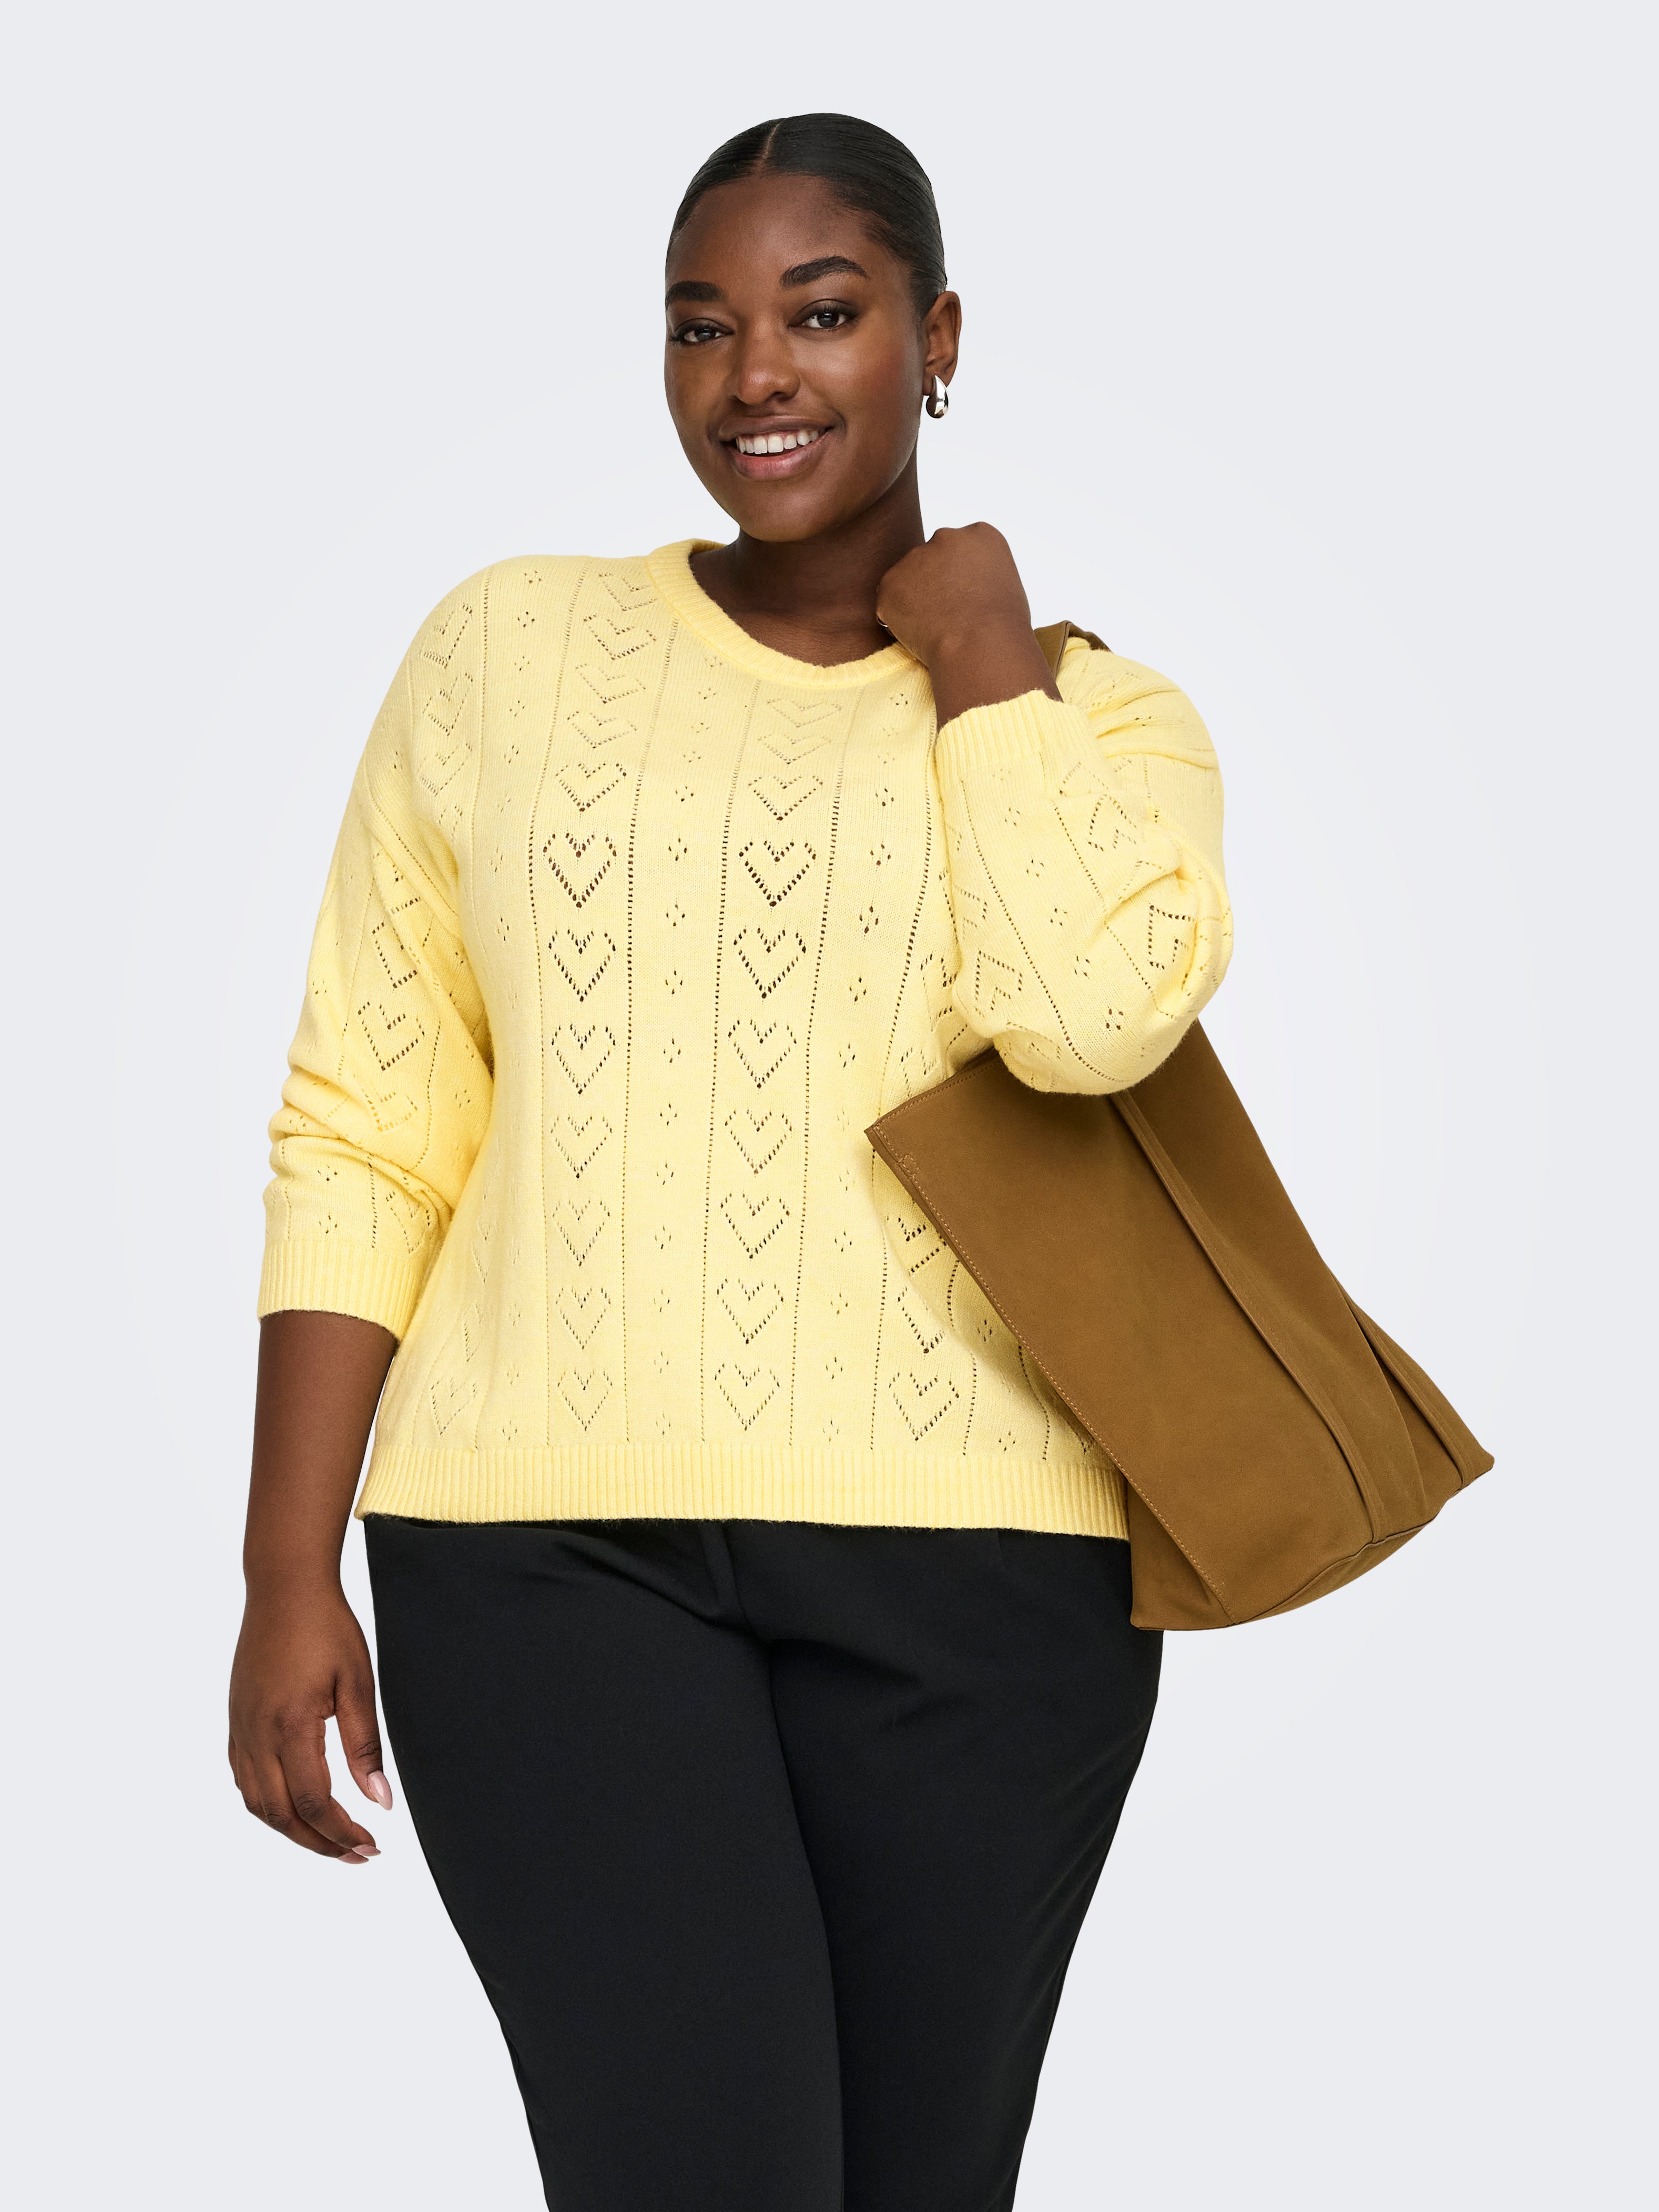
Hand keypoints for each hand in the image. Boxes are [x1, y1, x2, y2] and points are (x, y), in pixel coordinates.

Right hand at [229, 1581, 389, 1861]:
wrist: (284, 1588)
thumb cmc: (327, 1628)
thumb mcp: (357, 1683)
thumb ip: (365, 1746)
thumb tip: (380, 1801)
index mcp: (290, 1727)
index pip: (313, 1802)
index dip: (341, 1832)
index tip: (370, 1845)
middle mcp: (257, 1734)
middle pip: (279, 1814)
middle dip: (318, 1843)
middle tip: (355, 1854)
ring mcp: (240, 1728)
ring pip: (256, 1803)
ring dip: (290, 1829)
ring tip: (328, 1838)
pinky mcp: (236, 1719)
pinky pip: (243, 1778)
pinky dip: (267, 1803)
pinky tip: (293, 1804)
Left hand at [876, 523, 1059, 727]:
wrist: (979, 645)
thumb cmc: (1004, 627)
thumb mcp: (1007, 586)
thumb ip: (982, 574)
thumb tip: (967, 587)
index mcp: (979, 534)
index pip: (961, 550)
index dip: (962, 577)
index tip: (968, 598)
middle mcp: (945, 536)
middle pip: (932, 559)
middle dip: (935, 582)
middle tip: (947, 614)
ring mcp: (914, 558)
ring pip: (908, 580)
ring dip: (915, 600)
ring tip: (936, 627)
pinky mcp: (890, 583)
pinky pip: (889, 603)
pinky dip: (898, 619)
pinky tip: (920, 634)